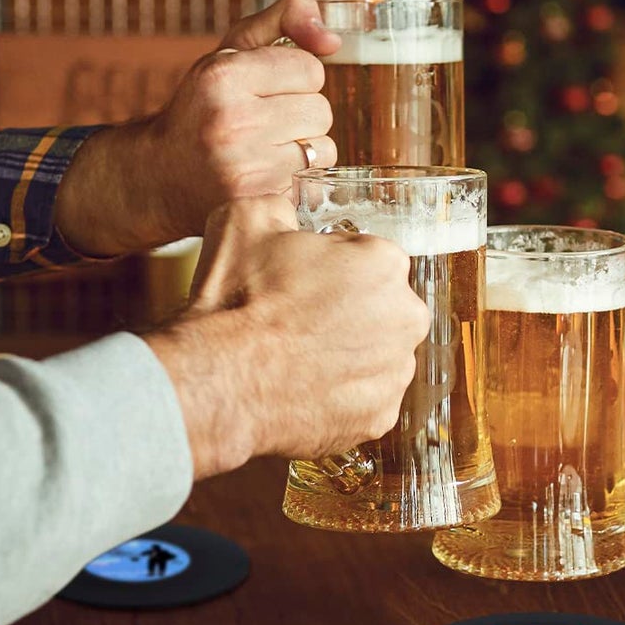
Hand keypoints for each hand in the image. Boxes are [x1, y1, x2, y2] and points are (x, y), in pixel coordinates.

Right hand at [54, 0, 341, 254]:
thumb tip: (331, 38)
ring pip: (323, 148)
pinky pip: (312, 180)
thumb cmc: (203, 108)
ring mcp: (246, 165)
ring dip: (304, 149)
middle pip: (321, 109)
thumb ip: (283, 20)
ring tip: (267, 149)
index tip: (268, 89)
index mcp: (224, 74)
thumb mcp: (231, 51)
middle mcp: (233, 119)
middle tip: (266, 122)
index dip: (296, 79)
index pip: (310, 68)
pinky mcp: (258, 199)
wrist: (160, 176)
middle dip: (301, 114)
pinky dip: (297, 178)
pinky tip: (265, 174)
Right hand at [144, 196, 428, 473]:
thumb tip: (283, 211)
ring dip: (347, 356)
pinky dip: (340, 398)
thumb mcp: (248, 220)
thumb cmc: (236, 302)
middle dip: (350, 313)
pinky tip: (303, 390)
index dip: (333, 269)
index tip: (305, 282)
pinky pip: (364, 402)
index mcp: (385, 263)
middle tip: (301, 322)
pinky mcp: (380, 418)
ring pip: (376, 357)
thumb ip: (282, 206)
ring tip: (298, 359)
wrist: (219, 381)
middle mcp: (406, 317)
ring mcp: (395, 372)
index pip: (369, 259)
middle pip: (382, 309)